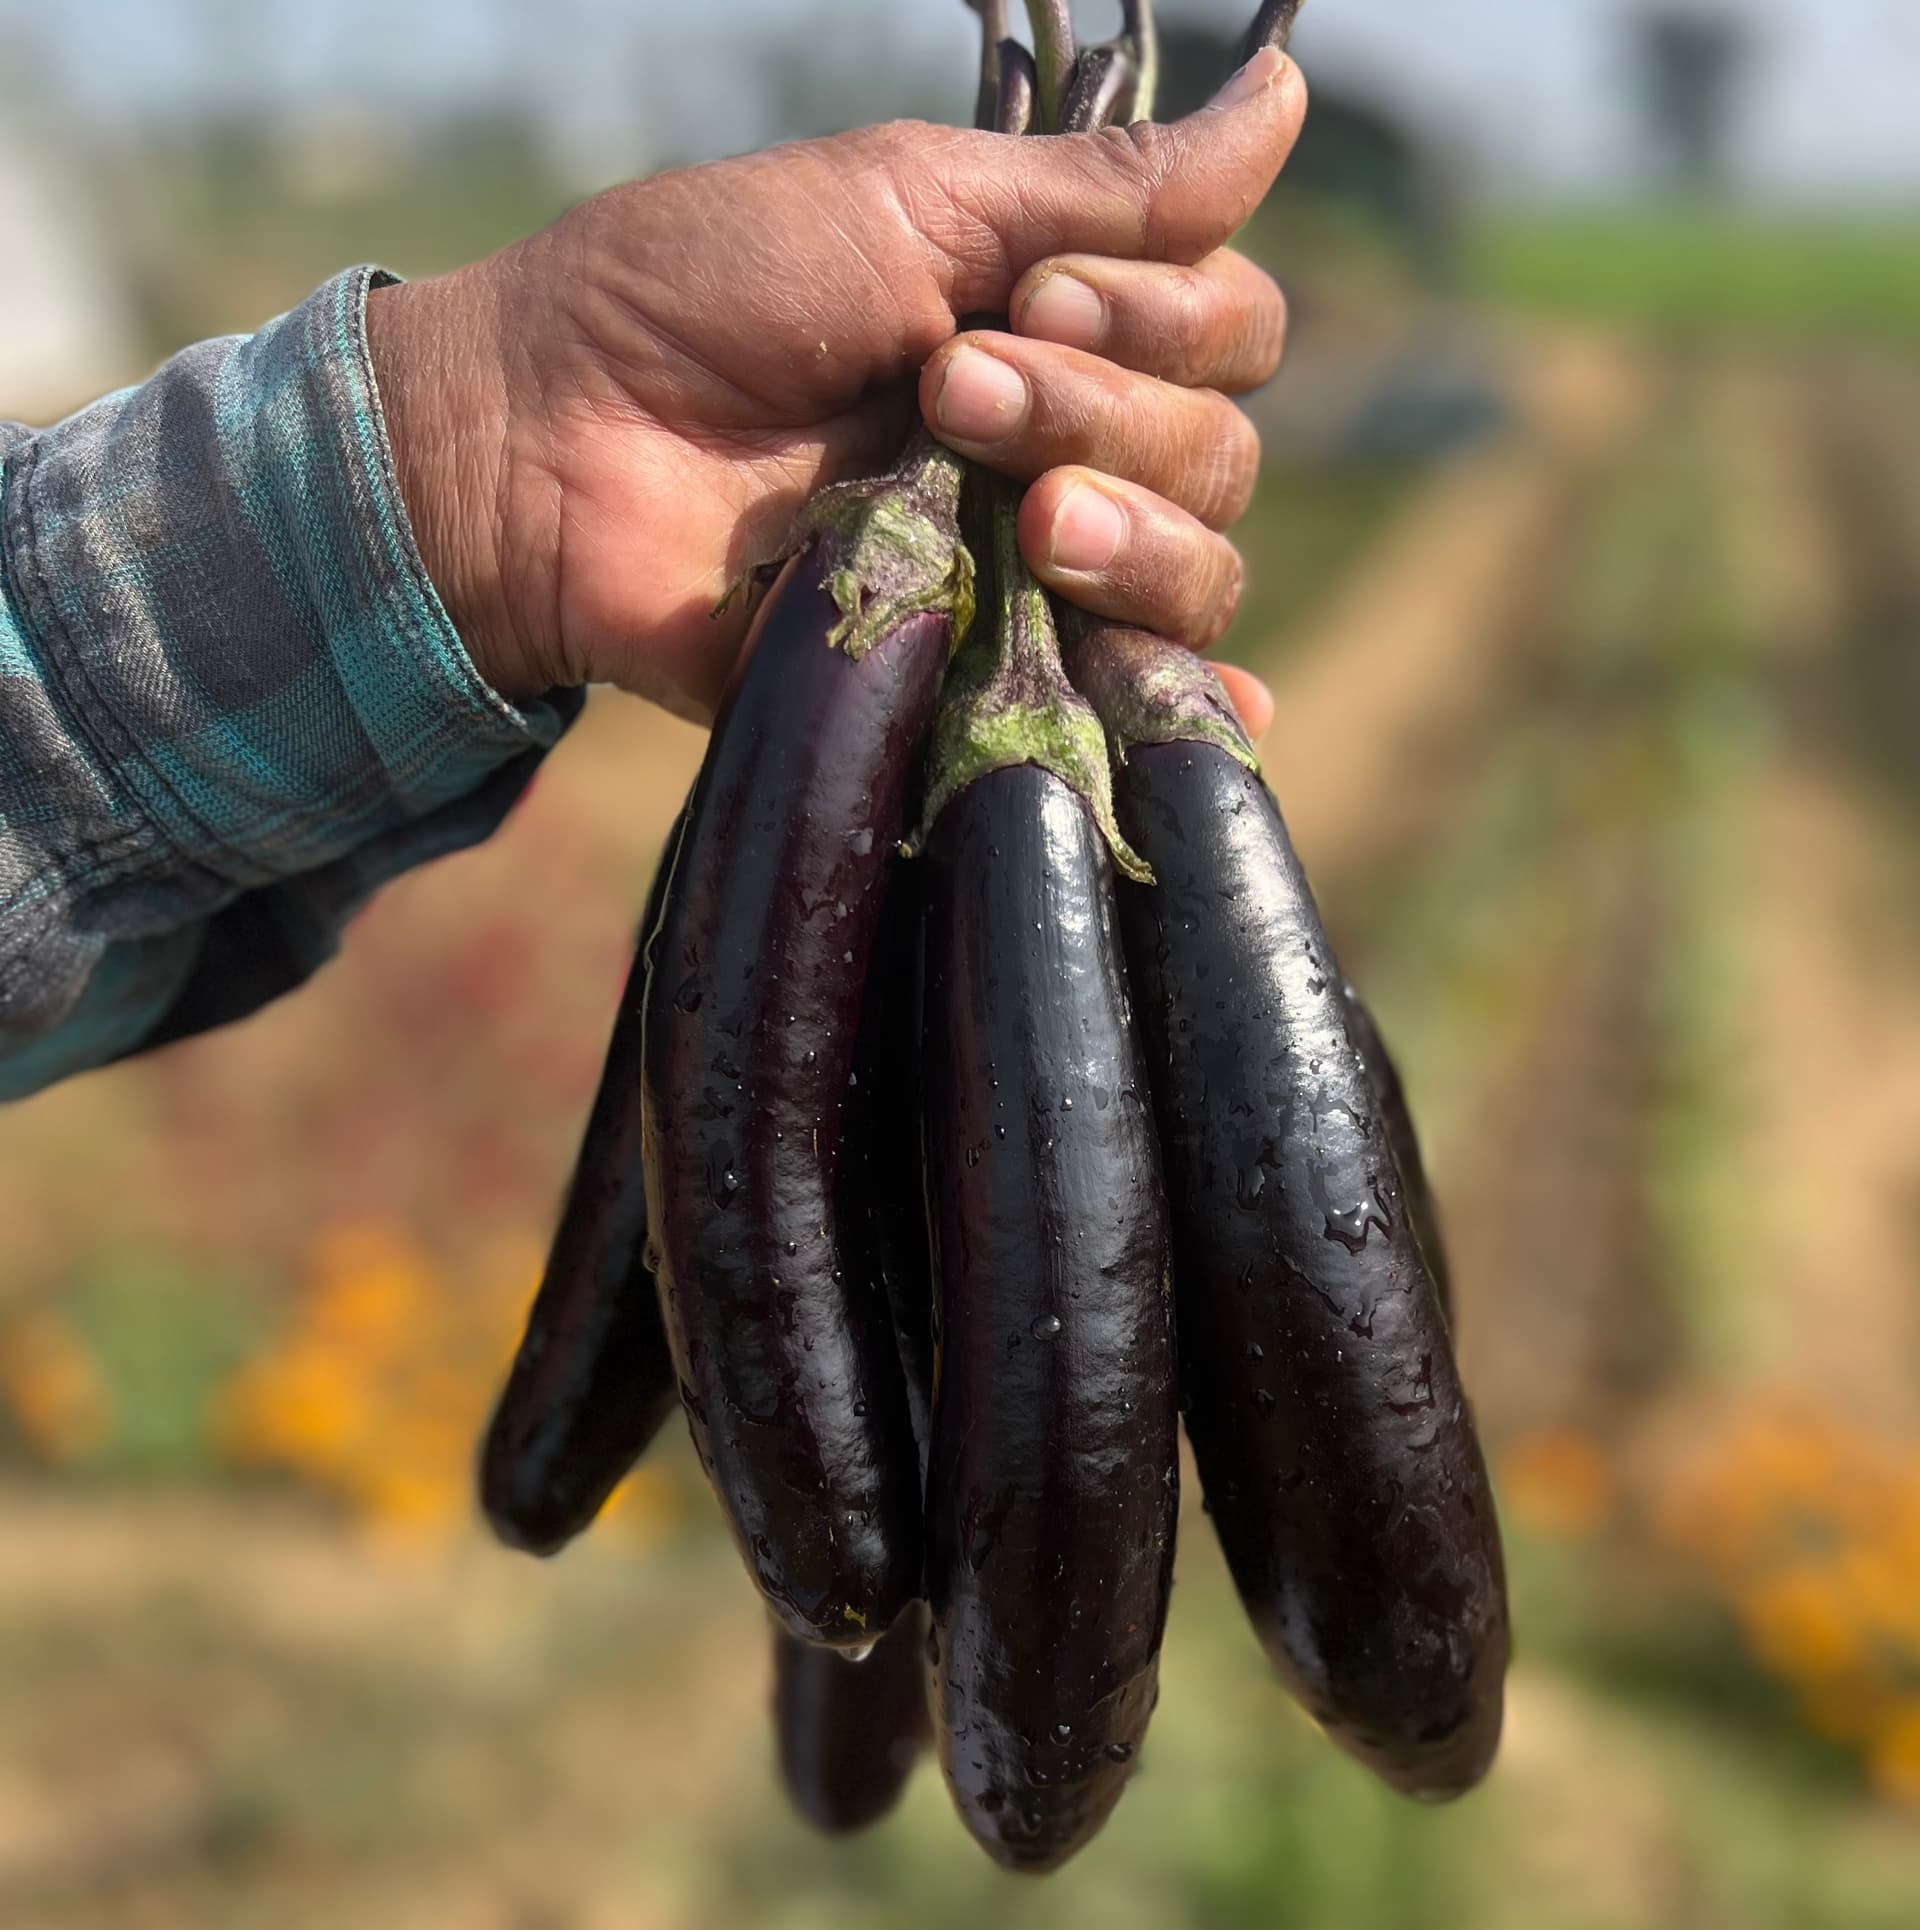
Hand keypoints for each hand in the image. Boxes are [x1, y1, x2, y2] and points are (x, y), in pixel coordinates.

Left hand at [366, 46, 1302, 730]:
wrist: (553, 448)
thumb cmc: (706, 297)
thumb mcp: (909, 201)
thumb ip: (1102, 187)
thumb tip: (1290, 92)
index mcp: (1059, 328)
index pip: (1230, 331)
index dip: (1166, 319)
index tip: (1027, 298)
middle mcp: (1065, 452)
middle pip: (1221, 457)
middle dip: (1106, 417)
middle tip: (951, 392)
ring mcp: (1027, 579)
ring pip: (1199, 575)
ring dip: (1133, 538)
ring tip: (1018, 527)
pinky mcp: (974, 684)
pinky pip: (1133, 710)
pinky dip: (1190, 704)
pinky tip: (1214, 699)